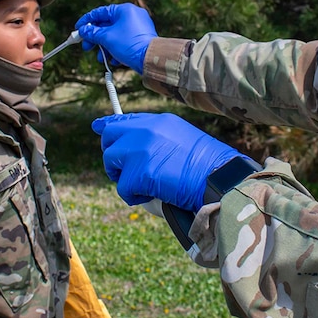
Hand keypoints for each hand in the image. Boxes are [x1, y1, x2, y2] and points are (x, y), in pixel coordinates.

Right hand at [75, 4, 156, 70]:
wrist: (150, 59)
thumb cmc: (130, 45)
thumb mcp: (107, 38)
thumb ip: (92, 33)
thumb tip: (83, 30)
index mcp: (124, 10)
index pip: (100, 12)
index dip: (87, 21)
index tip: (78, 29)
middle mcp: (132, 16)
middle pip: (107, 25)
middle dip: (95, 39)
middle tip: (86, 47)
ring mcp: (137, 27)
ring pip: (114, 35)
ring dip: (104, 47)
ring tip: (100, 58)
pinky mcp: (140, 38)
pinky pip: (124, 41)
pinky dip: (116, 50)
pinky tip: (113, 60)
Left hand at [92, 113, 240, 209]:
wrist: (218, 180)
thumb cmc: (209, 167)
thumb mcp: (183, 140)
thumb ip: (158, 139)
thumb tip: (135, 152)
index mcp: (160, 121)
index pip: (126, 119)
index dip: (109, 125)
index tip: (98, 127)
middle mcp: (146, 130)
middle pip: (110, 136)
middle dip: (112, 154)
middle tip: (122, 171)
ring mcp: (139, 150)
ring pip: (111, 161)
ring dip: (123, 177)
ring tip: (145, 185)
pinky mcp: (137, 173)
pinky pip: (123, 188)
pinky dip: (134, 197)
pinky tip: (153, 194)